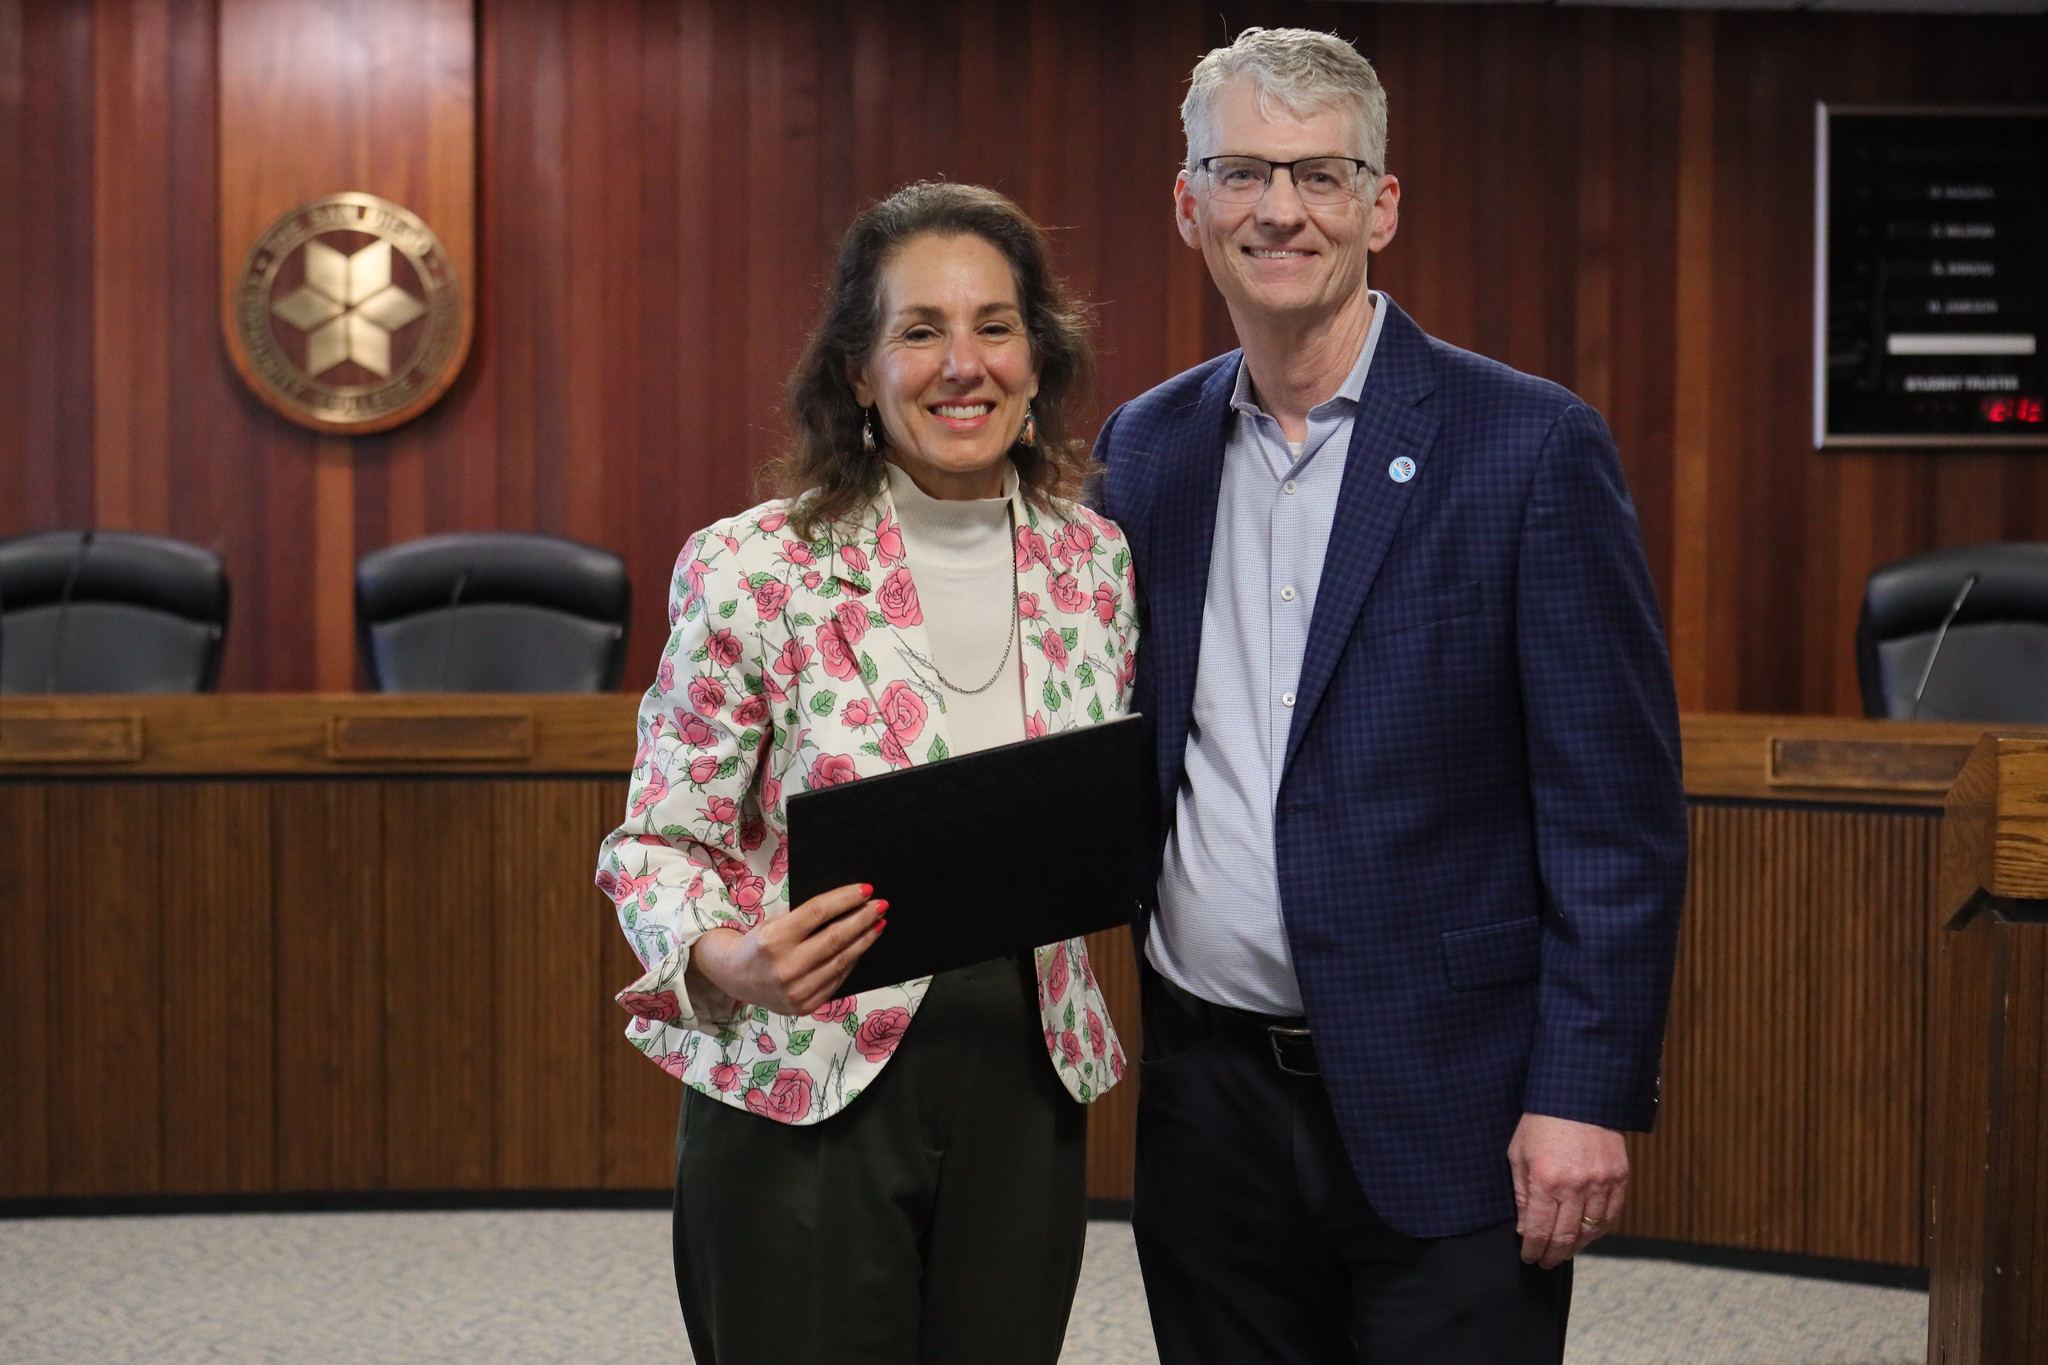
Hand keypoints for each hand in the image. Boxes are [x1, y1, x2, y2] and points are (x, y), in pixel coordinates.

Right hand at [689, 883, 884, 1015]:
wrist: (735, 977)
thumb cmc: (759, 943)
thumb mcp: (774, 923)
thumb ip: (805, 919)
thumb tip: (847, 907)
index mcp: (774, 938)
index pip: (818, 912)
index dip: (845, 899)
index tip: (867, 889)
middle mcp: (786, 966)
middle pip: (835, 938)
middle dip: (863, 919)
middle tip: (881, 905)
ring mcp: (796, 990)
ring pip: (841, 961)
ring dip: (864, 940)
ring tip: (878, 924)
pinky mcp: (805, 1005)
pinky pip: (837, 980)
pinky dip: (851, 961)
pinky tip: (861, 947)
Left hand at [1508, 1112, 1627, 1268]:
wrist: (1578, 1095)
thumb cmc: (1541, 1122)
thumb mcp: (1518, 1154)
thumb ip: (1522, 1194)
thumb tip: (1525, 1228)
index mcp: (1546, 1179)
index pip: (1540, 1230)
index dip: (1534, 1249)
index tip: (1529, 1258)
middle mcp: (1576, 1186)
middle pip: (1565, 1237)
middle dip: (1553, 1255)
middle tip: (1545, 1262)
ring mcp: (1601, 1183)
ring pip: (1591, 1231)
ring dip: (1576, 1247)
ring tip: (1563, 1252)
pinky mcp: (1620, 1178)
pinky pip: (1611, 1216)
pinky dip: (1598, 1231)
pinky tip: (1586, 1235)